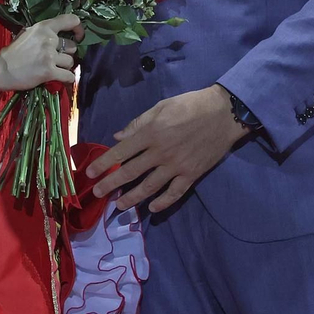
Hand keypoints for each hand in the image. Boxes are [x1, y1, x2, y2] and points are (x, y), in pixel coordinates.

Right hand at [0, 14, 82, 90]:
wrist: (1, 69)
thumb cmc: (14, 52)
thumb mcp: (28, 33)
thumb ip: (44, 33)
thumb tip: (59, 34)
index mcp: (43, 27)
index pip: (71, 20)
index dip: (79, 28)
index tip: (78, 36)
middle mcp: (49, 39)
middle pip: (73, 47)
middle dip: (66, 53)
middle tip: (56, 58)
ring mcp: (49, 56)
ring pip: (71, 62)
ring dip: (65, 67)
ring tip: (54, 69)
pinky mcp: (49, 71)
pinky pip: (69, 76)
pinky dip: (66, 78)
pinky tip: (59, 78)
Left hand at [89, 85, 246, 212]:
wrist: (223, 113)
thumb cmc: (190, 105)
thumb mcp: (161, 107)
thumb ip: (138, 123)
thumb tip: (118, 137)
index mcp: (150, 133)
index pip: (121, 152)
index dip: (103, 163)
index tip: (90, 174)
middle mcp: (160, 152)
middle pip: (130, 172)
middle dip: (111, 184)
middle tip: (97, 193)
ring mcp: (177, 165)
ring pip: (150, 186)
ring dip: (132, 198)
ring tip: (119, 205)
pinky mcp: (192, 174)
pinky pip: (175, 192)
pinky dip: (163, 202)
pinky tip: (153, 208)